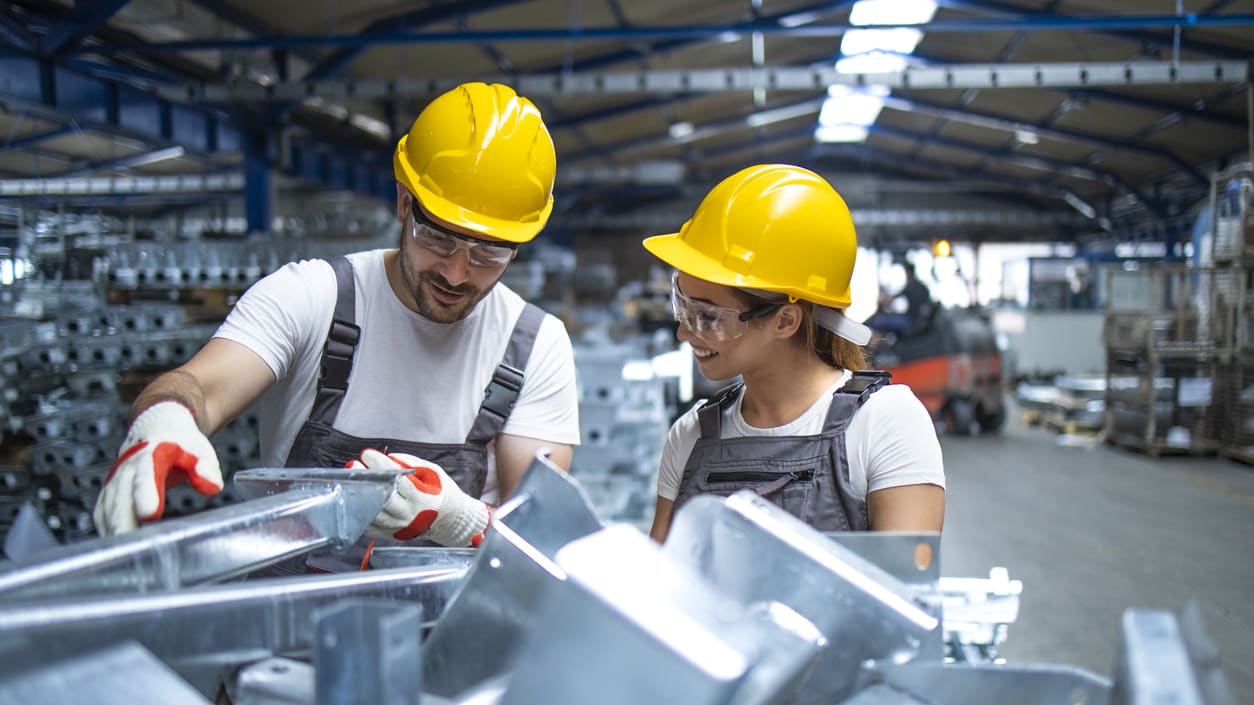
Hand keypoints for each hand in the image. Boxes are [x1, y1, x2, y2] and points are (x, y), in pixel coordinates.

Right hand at [93, 401, 222, 535]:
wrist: (158, 427)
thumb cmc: (182, 443)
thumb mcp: (200, 450)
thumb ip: (206, 468)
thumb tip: (212, 488)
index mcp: (152, 454)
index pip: (147, 474)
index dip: (146, 493)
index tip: (149, 513)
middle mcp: (128, 466)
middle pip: (121, 495)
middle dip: (122, 519)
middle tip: (128, 541)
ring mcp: (116, 477)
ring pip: (108, 504)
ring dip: (112, 526)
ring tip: (120, 551)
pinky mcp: (110, 488)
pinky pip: (102, 508)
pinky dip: (105, 525)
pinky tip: (113, 545)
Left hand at [349, 449, 488, 547]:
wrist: (448, 521)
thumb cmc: (440, 493)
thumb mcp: (434, 474)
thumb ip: (414, 464)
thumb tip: (391, 457)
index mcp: (422, 498)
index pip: (399, 480)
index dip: (382, 466)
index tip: (368, 454)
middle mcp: (409, 514)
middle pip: (383, 498)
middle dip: (367, 480)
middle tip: (354, 465)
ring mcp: (398, 527)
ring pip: (373, 514)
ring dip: (358, 496)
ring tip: (350, 480)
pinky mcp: (390, 534)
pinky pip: (369, 526)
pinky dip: (359, 513)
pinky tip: (352, 499)